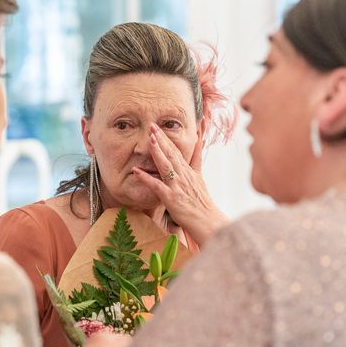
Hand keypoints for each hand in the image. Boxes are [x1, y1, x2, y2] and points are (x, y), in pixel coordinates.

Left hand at [132, 123, 227, 245]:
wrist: (209, 222)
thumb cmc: (202, 202)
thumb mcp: (200, 176)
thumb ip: (196, 158)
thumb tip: (199, 139)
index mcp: (188, 171)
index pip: (176, 151)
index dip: (166, 138)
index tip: (157, 126)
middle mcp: (183, 176)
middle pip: (171, 154)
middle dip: (160, 138)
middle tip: (151, 124)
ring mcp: (178, 186)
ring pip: (166, 166)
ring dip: (157, 152)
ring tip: (148, 139)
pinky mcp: (172, 199)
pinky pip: (157, 186)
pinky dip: (146, 178)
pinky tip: (136, 171)